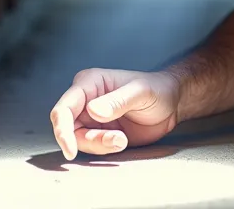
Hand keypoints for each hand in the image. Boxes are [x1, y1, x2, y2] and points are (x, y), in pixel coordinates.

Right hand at [49, 68, 181, 159]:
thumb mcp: (140, 92)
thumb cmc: (157, 89)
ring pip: (80, 140)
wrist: (171, 104)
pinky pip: (92, 147)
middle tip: (117, 140)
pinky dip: (105, 149)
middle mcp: (85, 100)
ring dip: (100, 145)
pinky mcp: (99, 132)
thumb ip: (117, 101)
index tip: (70, 150)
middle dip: (89, 140)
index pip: (64, 108)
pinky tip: (123, 140)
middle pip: (68, 129)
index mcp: (89, 83)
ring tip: (123, 138)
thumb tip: (93, 111)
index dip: (62, 130)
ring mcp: (91, 118)